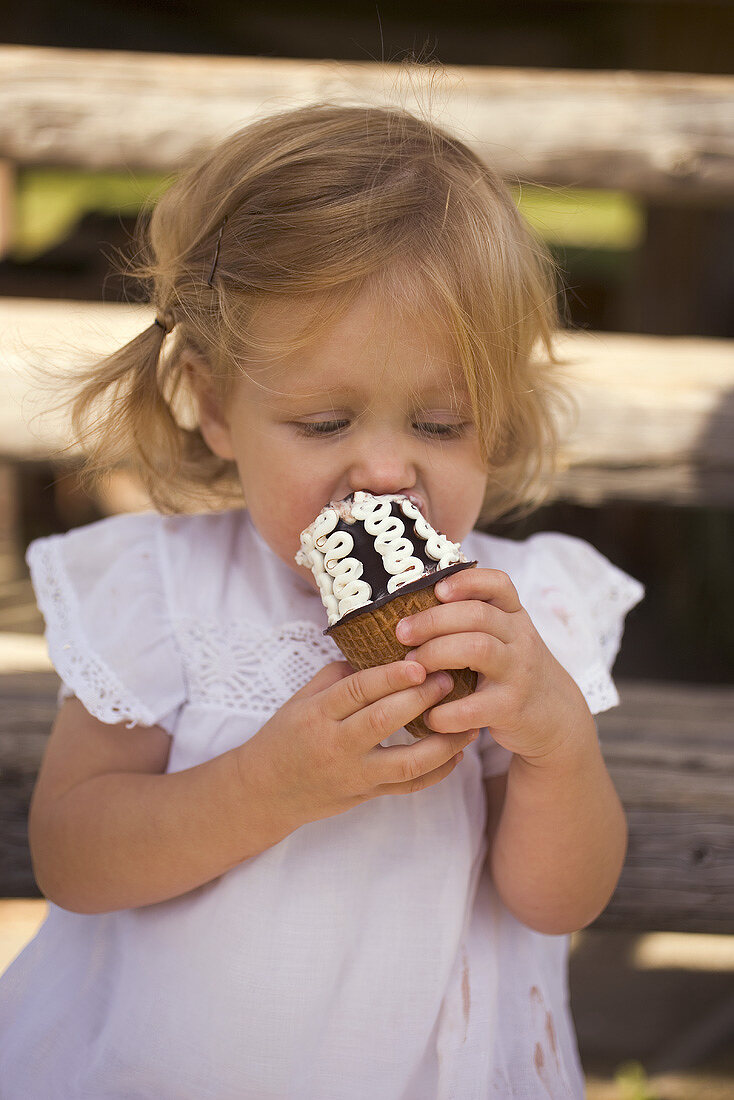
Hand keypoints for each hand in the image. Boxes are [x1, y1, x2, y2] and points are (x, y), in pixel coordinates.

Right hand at [245, 660, 478, 829]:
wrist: (266, 791)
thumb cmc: (285, 737)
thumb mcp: (301, 699)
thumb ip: (338, 676)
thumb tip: (381, 652)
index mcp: (317, 714)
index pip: (357, 690)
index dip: (391, 676)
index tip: (420, 662)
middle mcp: (336, 745)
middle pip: (384, 721)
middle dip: (421, 699)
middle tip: (450, 679)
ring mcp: (354, 775)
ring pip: (406, 762)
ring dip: (443, 742)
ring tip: (468, 723)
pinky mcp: (367, 795)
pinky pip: (409, 787)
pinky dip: (438, 772)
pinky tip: (457, 753)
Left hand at [394, 568, 593, 761]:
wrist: (556, 716)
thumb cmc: (512, 671)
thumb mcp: (504, 637)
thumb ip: (473, 620)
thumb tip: (411, 608)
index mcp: (514, 616)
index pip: (499, 584)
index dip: (467, 581)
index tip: (436, 590)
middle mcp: (520, 639)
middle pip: (477, 615)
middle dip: (433, 621)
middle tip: (402, 633)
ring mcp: (518, 672)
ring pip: (478, 649)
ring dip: (436, 654)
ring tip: (413, 666)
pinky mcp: (512, 708)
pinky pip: (474, 707)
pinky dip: (445, 712)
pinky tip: (429, 715)